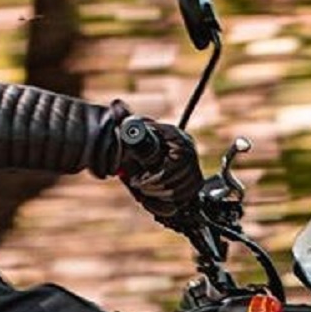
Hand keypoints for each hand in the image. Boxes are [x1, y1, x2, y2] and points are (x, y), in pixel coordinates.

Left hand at [93, 102, 204, 222]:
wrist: (143, 153)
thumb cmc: (136, 141)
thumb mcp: (129, 129)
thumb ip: (123, 117)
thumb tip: (116, 105)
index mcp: (180, 140)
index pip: (176, 166)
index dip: (155, 178)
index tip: (137, 180)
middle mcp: (191, 156)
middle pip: (177, 185)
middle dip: (153, 190)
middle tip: (138, 186)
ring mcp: (194, 173)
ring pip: (179, 197)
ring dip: (156, 198)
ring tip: (142, 192)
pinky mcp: (192, 188)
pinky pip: (180, 204)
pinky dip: (162, 206)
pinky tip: (150, 199)